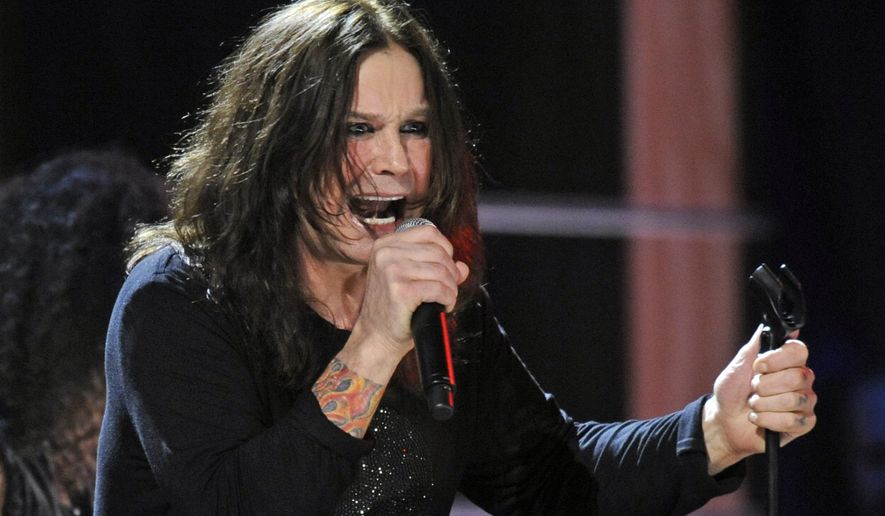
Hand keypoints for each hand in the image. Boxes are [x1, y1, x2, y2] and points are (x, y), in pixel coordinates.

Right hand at [350, 224, 469, 361]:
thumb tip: (462, 266)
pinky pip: (440, 289)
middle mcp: (386, 253)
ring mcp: (392, 270)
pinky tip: (442, 307)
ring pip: (442, 271)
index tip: (446, 267)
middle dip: (451, 273)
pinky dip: (448, 299)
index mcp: (385, 244)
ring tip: (445, 300)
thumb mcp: (409, 280)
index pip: (428, 232)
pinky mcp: (401, 290)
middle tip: (448, 290)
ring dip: (451, 288)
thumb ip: (436, 268)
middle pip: (439, 253)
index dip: (446, 248)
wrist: (375, 337)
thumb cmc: (392, 309)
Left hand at [702, 325, 816, 474]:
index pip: (799, 350)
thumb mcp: (737, 367)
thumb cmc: (731, 392)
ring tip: (754, 405)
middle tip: (753, 389)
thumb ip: (753, 348)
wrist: (724, 421)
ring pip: (793, 400)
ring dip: (764, 404)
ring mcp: (805, 401)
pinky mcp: (804, 423)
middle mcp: (801, 379)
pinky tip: (759, 419)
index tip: (758, 366)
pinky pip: (793, 421)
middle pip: (797, 377)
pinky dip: (768, 420)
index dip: (777, 359)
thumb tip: (765, 326)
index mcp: (787, 362)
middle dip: (765, 386)